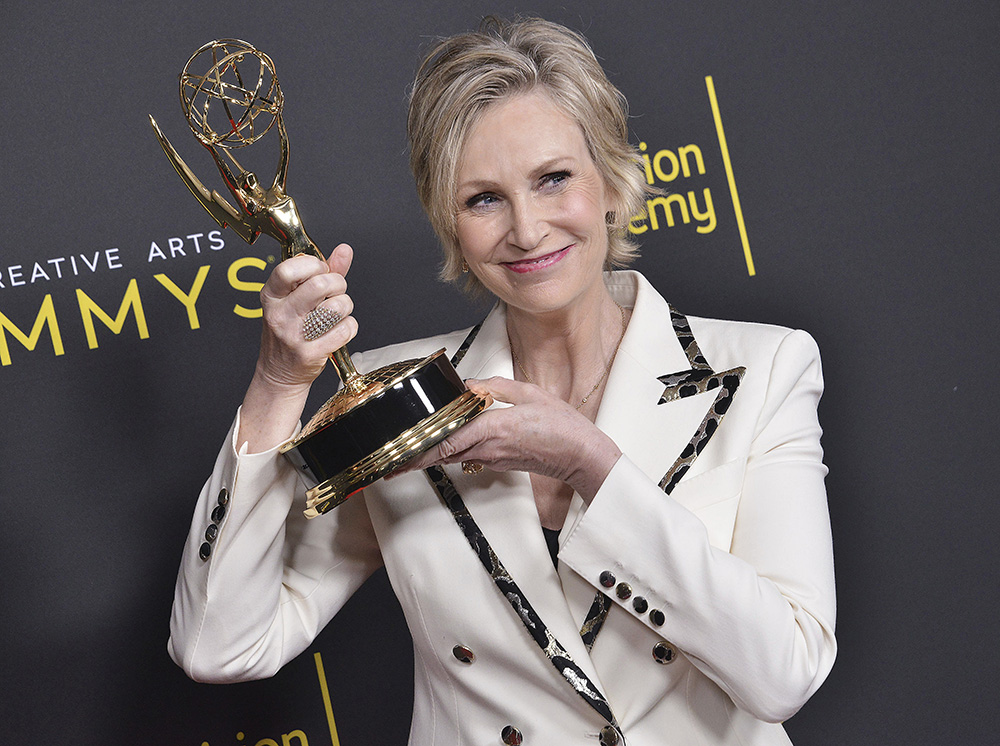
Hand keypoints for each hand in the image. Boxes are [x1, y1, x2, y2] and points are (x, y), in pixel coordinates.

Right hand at [255, 243, 357, 391]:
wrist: (279, 373)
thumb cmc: (289, 331)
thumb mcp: (294, 298)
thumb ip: (321, 273)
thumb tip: (344, 250)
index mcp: (271, 296)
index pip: (288, 269)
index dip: (313, 265)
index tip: (320, 271)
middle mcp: (279, 314)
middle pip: (320, 285)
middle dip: (337, 284)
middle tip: (335, 292)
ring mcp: (294, 335)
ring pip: (336, 307)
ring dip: (345, 306)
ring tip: (336, 312)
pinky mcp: (310, 354)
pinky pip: (345, 329)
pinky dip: (349, 327)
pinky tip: (338, 329)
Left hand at [391, 377, 621, 501]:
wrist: (583, 458)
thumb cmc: (564, 427)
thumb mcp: (531, 394)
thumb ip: (497, 387)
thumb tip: (471, 384)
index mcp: (493, 428)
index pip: (445, 439)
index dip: (417, 446)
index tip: (396, 448)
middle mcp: (487, 448)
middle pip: (439, 455)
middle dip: (411, 459)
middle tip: (386, 461)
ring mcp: (492, 459)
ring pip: (450, 458)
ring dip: (426, 458)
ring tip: (401, 456)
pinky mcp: (498, 463)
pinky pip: (466, 458)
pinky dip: (447, 454)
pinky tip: (437, 448)